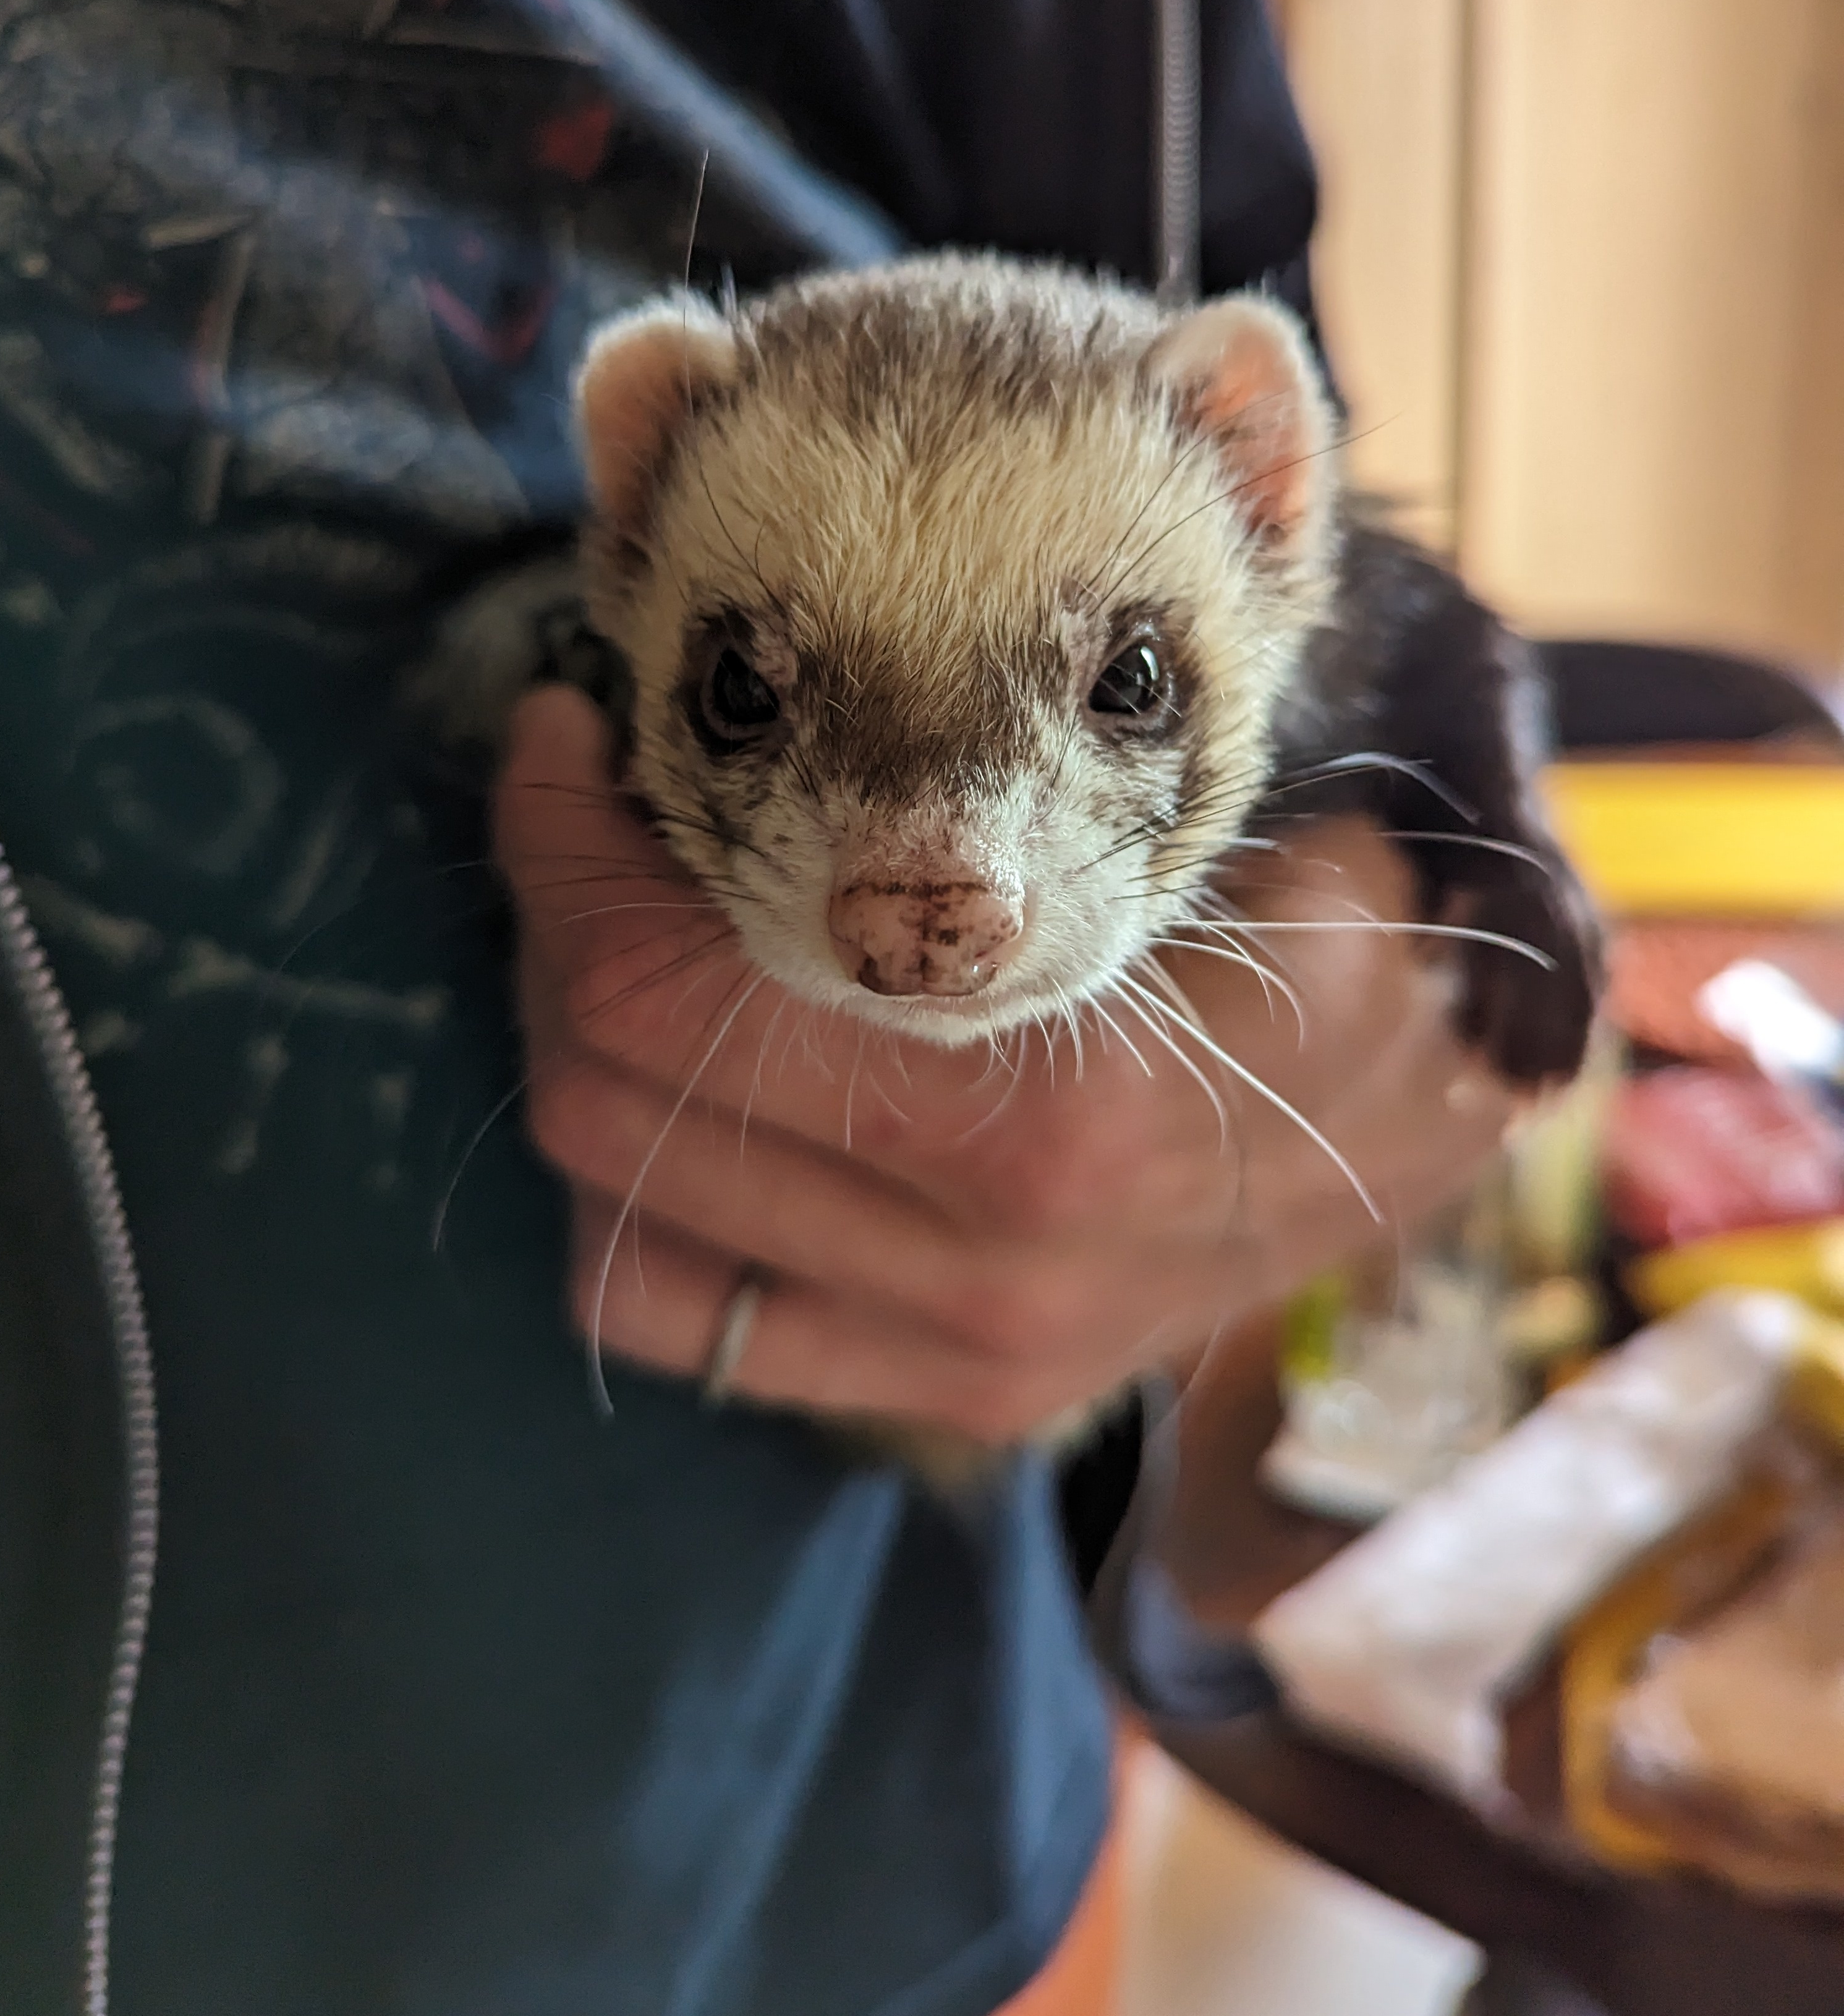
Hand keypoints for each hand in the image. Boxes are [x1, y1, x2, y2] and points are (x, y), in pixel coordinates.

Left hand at [495, 686, 1518, 1443]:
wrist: (1458, 1091)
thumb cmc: (1335, 903)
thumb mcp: (1208, 808)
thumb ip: (1002, 763)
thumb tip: (761, 621)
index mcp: (1042, 1116)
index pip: (676, 990)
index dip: (564, 845)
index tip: (566, 731)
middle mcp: (981, 1272)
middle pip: (613, 1097)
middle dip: (557, 927)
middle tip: (592, 808)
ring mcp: (959, 1357)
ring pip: (617, 1222)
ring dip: (578, 1057)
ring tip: (622, 931)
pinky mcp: (949, 1393)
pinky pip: (687, 1322)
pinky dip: (634, 1200)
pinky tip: (684, 1081)